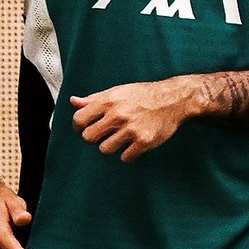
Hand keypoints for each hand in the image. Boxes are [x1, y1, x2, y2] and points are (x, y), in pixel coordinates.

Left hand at [71, 76, 197, 162]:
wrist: (174, 99)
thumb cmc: (144, 95)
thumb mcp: (118, 92)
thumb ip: (94, 99)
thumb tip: (73, 101)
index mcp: (109, 101)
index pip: (79, 120)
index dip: (80, 126)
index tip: (87, 127)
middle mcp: (118, 115)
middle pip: (88, 137)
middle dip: (96, 137)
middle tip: (106, 133)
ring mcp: (131, 129)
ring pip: (105, 149)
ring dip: (112, 146)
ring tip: (122, 137)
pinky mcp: (144, 141)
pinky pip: (125, 157)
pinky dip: (128, 153)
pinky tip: (134, 144)